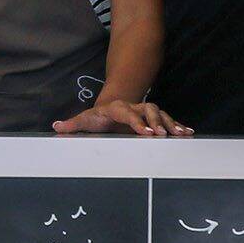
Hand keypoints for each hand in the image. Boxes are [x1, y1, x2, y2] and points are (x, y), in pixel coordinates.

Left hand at [54, 98, 193, 136]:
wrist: (111, 108)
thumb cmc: (97, 117)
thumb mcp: (84, 120)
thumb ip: (72, 125)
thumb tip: (55, 127)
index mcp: (117, 108)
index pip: (127, 112)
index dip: (136, 122)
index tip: (145, 133)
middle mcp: (134, 106)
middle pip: (148, 110)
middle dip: (157, 121)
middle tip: (163, 135)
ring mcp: (145, 111)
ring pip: (161, 114)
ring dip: (171, 123)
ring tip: (181, 134)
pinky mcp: (153, 118)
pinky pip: (168, 120)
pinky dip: (177, 125)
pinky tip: (188, 133)